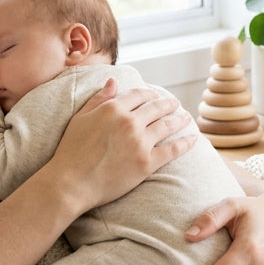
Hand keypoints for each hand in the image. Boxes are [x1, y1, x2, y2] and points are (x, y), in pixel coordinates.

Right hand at [50, 78, 195, 212]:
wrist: (71, 183)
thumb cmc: (70, 151)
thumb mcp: (80, 118)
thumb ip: (99, 99)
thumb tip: (114, 81)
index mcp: (113, 109)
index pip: (138, 95)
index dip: (149, 94)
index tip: (155, 96)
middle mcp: (129, 122)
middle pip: (156, 108)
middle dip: (168, 104)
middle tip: (175, 104)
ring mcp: (140, 142)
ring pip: (167, 126)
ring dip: (179, 120)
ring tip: (186, 118)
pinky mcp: (147, 163)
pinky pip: (172, 150)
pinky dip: (185, 143)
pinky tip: (193, 139)